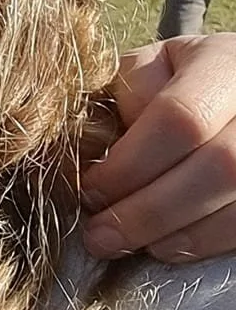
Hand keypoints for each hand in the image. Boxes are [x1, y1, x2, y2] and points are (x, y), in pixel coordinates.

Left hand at [83, 35, 235, 261]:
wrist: (235, 84)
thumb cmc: (177, 78)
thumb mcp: (147, 68)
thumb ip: (123, 98)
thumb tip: (92, 154)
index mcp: (222, 65)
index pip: (181, 119)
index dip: (130, 165)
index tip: (89, 191)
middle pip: (219, 166)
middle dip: (150, 210)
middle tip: (101, 236)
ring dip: (178, 234)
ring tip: (130, 245)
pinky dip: (207, 242)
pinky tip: (170, 245)